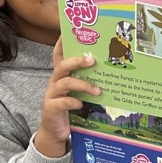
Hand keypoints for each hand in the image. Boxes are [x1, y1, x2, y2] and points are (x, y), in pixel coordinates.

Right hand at [33, 39, 101, 157]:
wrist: (55, 130)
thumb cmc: (69, 107)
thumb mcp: (77, 91)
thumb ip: (87, 80)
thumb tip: (110, 69)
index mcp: (61, 75)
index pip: (59, 55)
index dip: (61, 43)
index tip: (68, 31)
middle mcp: (55, 82)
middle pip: (62, 65)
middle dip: (77, 60)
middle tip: (92, 60)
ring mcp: (52, 94)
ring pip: (65, 83)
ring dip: (83, 85)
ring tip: (97, 91)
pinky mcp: (51, 108)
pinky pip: (62, 102)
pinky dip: (73, 102)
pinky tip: (81, 104)